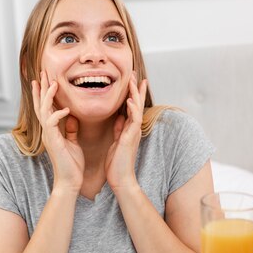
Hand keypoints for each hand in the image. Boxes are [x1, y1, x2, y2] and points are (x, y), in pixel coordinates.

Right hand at [32, 71, 84, 193]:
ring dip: (47, 96)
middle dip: (42, 88)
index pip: (46, 108)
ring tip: (52, 82)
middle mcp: (47, 131)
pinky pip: (51, 123)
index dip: (45, 94)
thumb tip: (71, 117)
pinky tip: (65, 109)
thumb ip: (70, 130)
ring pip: (43, 110)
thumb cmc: (72, 165)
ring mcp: (48, 136)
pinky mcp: (53, 141)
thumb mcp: (73, 143)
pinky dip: (58, 114)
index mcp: (52, 131)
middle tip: (43, 73)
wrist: (71, 182)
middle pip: (41, 105)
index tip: (46, 80)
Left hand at [105, 72, 147, 192]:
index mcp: (128, 129)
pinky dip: (132, 110)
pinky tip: (130, 100)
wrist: (120, 179)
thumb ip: (119, 129)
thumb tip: (120, 118)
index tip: (131, 80)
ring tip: (134, 80)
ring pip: (137, 109)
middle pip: (137, 104)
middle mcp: (133, 129)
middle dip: (136, 88)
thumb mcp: (116, 142)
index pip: (131, 107)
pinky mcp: (130, 138)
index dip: (132, 93)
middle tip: (134, 73)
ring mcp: (133, 133)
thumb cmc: (117, 164)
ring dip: (135, 94)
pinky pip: (133, 121)